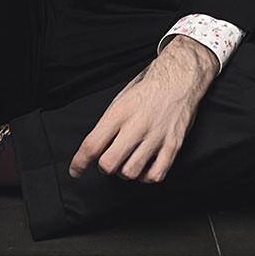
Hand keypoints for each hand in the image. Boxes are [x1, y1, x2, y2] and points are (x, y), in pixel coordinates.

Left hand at [68, 36, 218, 184]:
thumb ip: (107, 124)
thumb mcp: (120, 99)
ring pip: (130, 173)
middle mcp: (136, 125)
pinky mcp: (173, 145)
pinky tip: (145, 167)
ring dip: (125, 172)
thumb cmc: (147, 89)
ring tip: (128, 161)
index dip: (79, 163)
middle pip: (108, 164)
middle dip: (104, 167)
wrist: (179, 79)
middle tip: (109, 161)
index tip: (75, 171)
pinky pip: (156, 175)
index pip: (92, 145)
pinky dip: (146, 177)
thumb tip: (94, 148)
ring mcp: (156, 136)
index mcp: (119, 112)